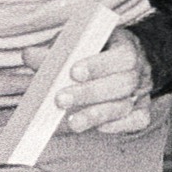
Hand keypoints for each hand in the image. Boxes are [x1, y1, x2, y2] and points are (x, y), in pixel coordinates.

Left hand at [25, 26, 153, 133]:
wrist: (123, 63)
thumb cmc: (95, 52)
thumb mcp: (79, 44)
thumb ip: (56, 51)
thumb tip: (29, 55)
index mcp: (126, 47)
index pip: (121, 55)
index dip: (99, 65)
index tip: (73, 72)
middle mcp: (138, 70)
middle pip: (122, 83)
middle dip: (90, 93)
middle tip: (60, 100)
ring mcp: (142, 92)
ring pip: (124, 105)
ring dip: (97, 115)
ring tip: (72, 122)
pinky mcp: (142, 110)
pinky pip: (138, 121)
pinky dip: (119, 126)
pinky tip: (99, 128)